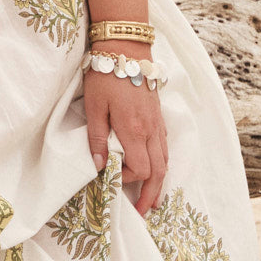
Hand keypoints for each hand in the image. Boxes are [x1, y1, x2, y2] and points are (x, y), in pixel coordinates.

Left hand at [83, 64, 167, 216]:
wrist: (126, 48)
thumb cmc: (106, 76)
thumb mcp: (94, 107)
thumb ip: (97, 138)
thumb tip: (98, 165)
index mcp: (134, 130)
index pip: (139, 168)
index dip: (127, 179)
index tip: (111, 177)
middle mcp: (151, 130)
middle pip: (159, 170)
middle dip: (152, 193)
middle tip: (144, 212)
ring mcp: (158, 123)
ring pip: (166, 159)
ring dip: (160, 181)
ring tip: (152, 198)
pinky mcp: (159, 116)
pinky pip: (165, 146)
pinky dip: (162, 163)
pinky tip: (156, 169)